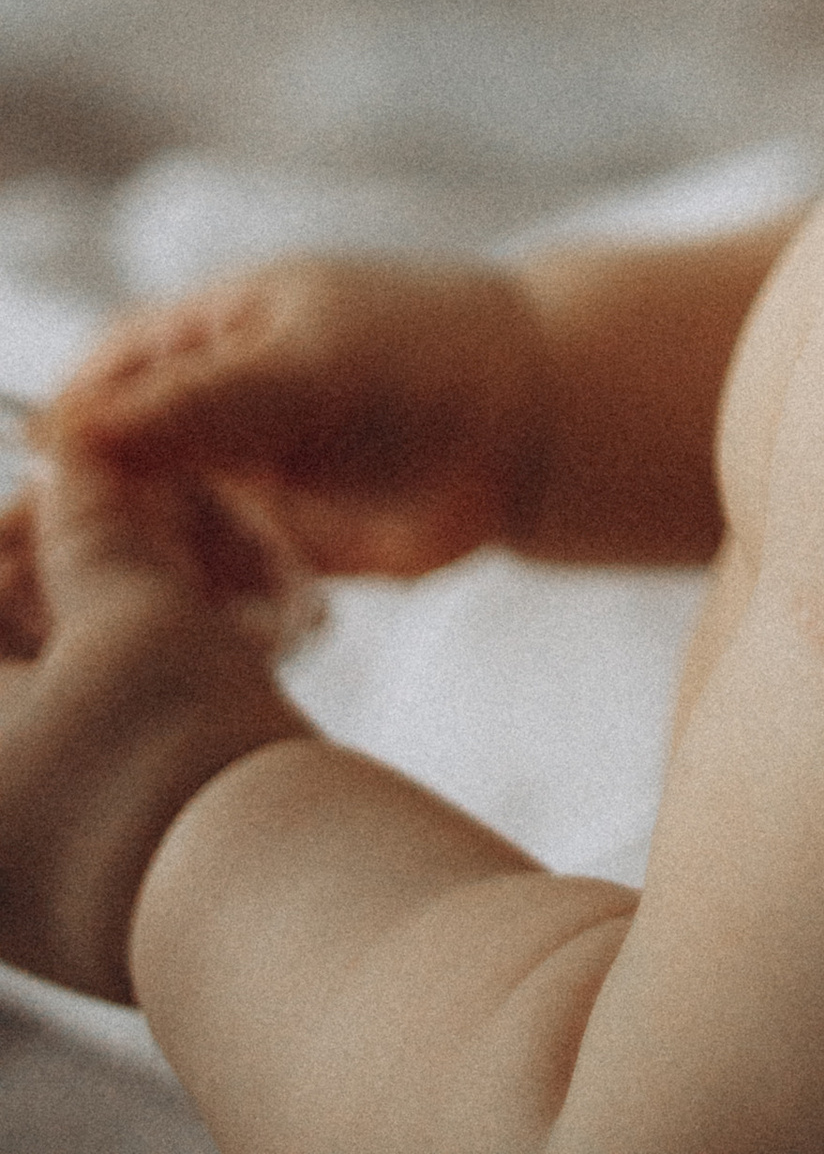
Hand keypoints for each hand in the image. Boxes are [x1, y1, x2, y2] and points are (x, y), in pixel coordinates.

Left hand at [0, 455, 310, 998]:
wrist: (261, 908)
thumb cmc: (177, 756)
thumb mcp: (132, 609)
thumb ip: (89, 522)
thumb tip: (77, 451)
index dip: (16, 534)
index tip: (78, 494)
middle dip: (62, 587)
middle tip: (141, 538)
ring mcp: (1, 865)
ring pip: (34, 712)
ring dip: (95, 641)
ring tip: (180, 593)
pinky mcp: (55, 895)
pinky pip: (65, 769)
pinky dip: (111, 709)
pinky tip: (190, 665)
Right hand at [41, 258, 547, 579]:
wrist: (531, 424)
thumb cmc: (422, 360)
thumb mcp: (303, 372)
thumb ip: (193, 405)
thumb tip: (63, 433)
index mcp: (200, 340)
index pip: (91, 392)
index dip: (63, 448)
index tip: (49, 516)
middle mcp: (205, 414)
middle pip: (104, 477)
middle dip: (85, 533)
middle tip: (84, 596)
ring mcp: (238, 484)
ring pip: (148, 543)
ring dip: (139, 582)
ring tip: (151, 622)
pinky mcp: (273, 553)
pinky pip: (209, 593)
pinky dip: (198, 617)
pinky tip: (209, 638)